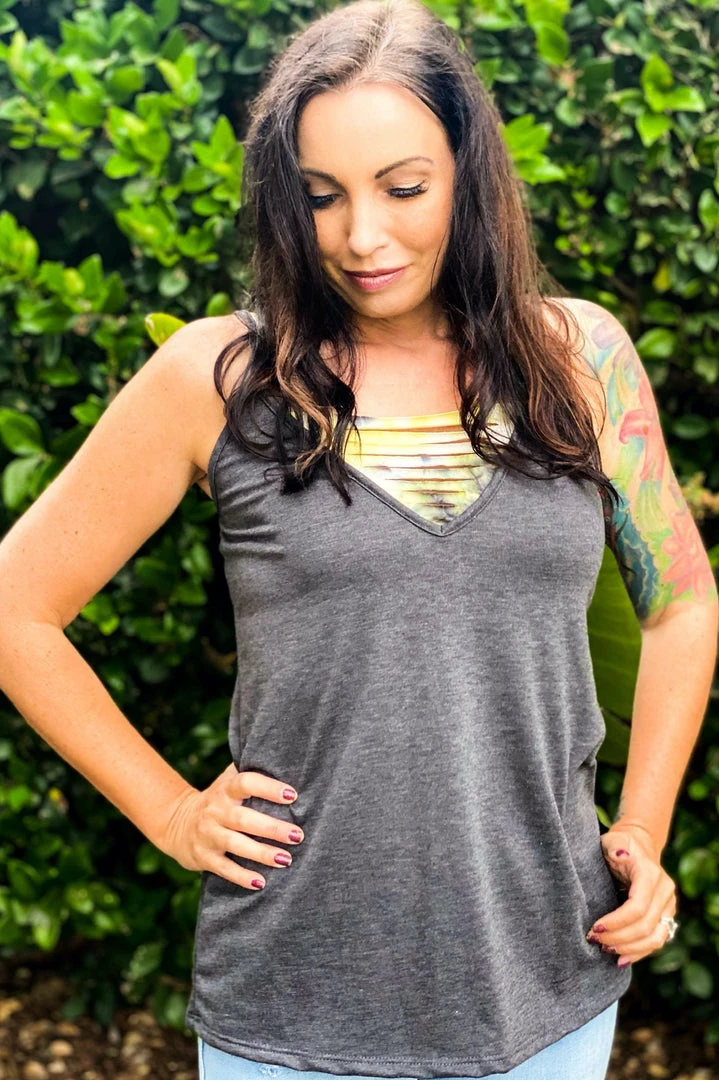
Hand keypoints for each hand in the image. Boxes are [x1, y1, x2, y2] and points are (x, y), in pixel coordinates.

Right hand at [156, 764, 303, 889]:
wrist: (177, 823)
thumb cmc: (218, 800)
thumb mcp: (228, 781)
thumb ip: (251, 770)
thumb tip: (286, 758)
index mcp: (225, 789)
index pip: (246, 783)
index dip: (269, 788)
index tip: (292, 795)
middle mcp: (215, 811)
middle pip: (244, 819)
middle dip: (272, 828)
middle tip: (298, 835)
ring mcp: (208, 835)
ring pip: (235, 844)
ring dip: (261, 853)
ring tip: (286, 859)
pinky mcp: (204, 857)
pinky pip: (224, 868)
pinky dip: (242, 876)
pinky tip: (261, 882)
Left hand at [586, 825, 678, 968]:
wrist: (639, 845)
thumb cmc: (619, 843)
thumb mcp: (612, 840)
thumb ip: (614, 847)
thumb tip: (620, 854)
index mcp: (650, 874)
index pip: (638, 907)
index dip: (617, 922)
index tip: (594, 927)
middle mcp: (665, 891)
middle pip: (645, 926)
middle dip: (618, 937)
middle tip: (594, 939)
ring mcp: (669, 905)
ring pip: (655, 938)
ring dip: (629, 948)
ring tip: (605, 948)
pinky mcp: (666, 916)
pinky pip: (657, 941)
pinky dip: (639, 952)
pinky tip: (621, 959)